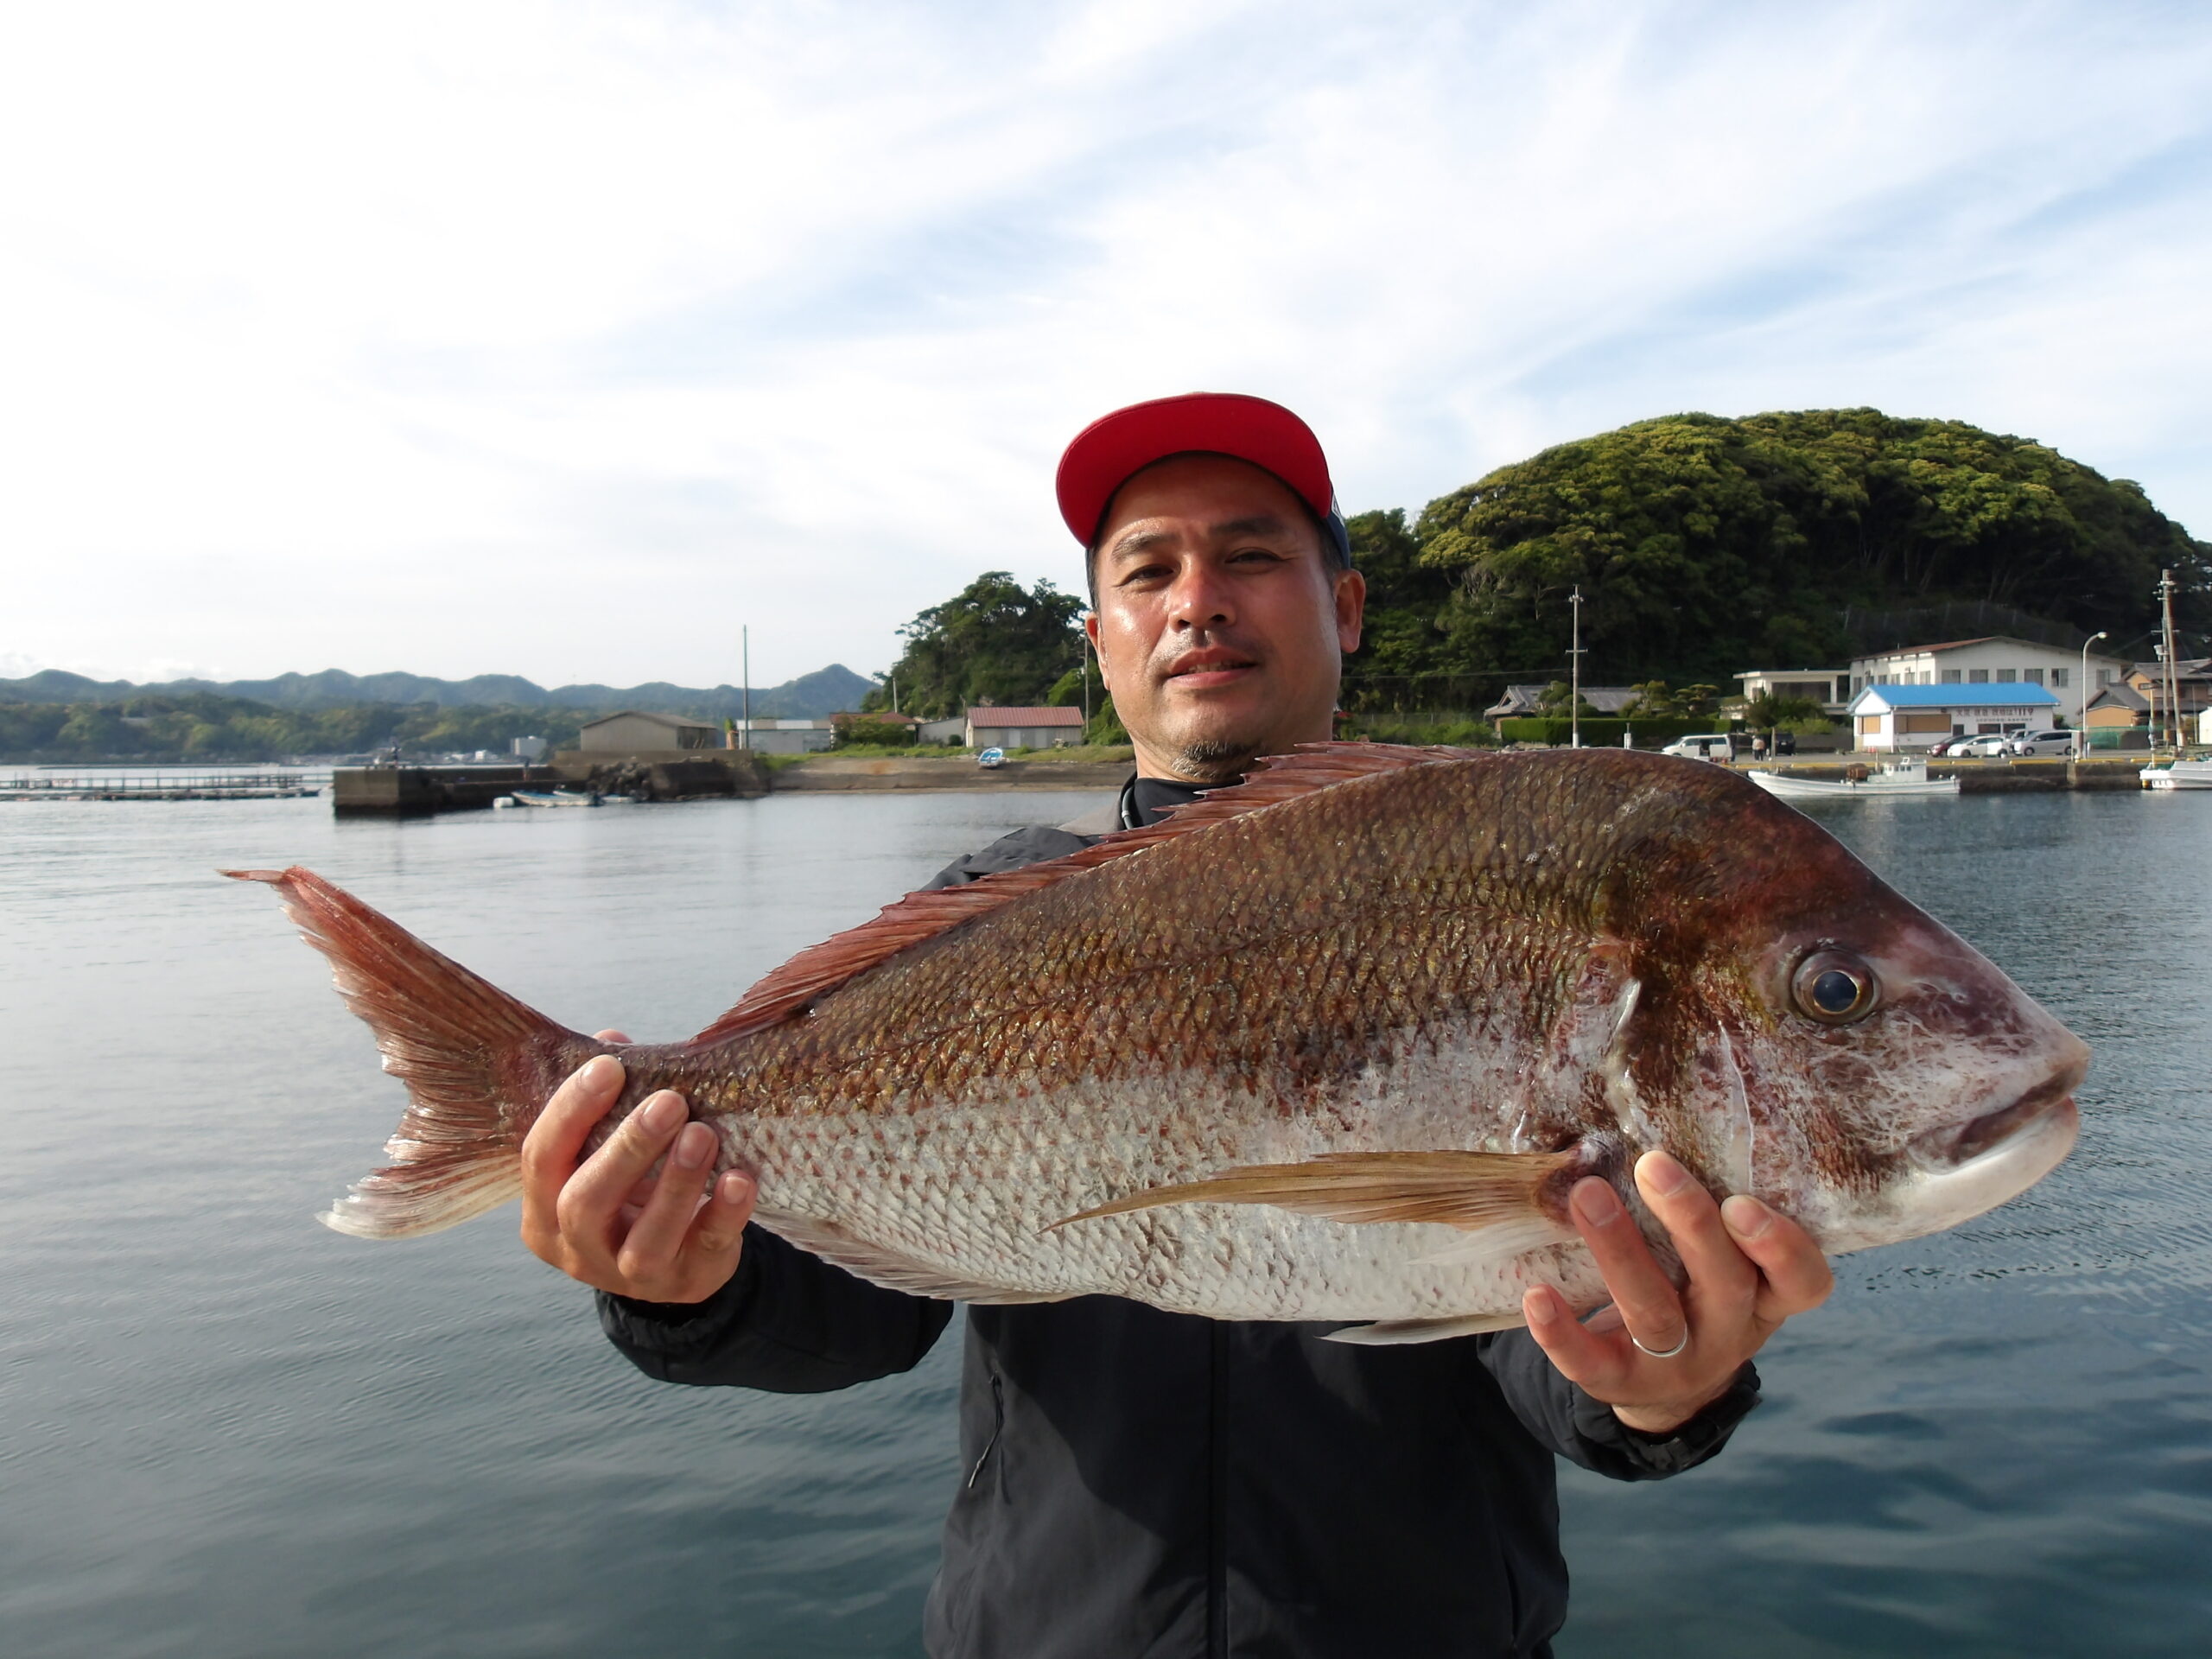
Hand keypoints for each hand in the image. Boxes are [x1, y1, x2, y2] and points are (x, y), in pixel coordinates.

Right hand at [519, 1030, 756, 1302]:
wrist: (670, 1258)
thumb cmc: (630, 1184)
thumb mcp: (605, 1146)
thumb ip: (607, 1096)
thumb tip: (613, 1040)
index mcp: (543, 1206)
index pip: (540, 1158)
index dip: (570, 1111)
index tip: (609, 1066)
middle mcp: (576, 1248)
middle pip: (585, 1203)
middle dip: (627, 1148)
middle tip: (669, 1101)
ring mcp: (629, 1274)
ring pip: (644, 1240)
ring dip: (675, 1182)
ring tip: (703, 1134)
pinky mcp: (685, 1283)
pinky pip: (705, 1250)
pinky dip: (724, 1214)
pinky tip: (740, 1179)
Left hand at [1521, 1149, 1832, 1434]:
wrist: (1665, 1387)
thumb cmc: (1694, 1292)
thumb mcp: (1722, 1261)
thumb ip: (1711, 1211)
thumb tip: (1659, 1116)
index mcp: (1765, 1297)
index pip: (1803, 1282)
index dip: (1782, 1247)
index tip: (1742, 1201)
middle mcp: (1729, 1333)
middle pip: (1724, 1284)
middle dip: (1691, 1223)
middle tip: (1653, 1164)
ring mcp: (1677, 1365)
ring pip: (1655, 1316)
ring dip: (1621, 1252)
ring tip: (1587, 1196)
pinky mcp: (1622, 1384)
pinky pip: (1593, 1364)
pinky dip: (1562, 1332)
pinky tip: (1537, 1294)